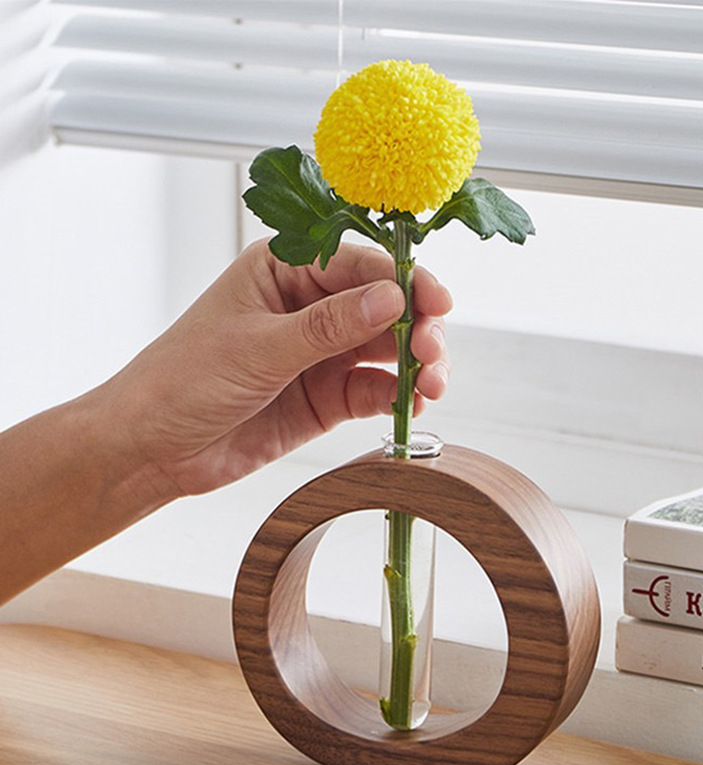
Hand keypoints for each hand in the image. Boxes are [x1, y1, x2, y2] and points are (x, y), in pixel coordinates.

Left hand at [101, 239, 452, 497]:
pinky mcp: (326, 396)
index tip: (435, 304)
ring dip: (416, 364)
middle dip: (417, 326)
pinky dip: (397, 397)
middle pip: (384, 306)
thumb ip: (328, 326)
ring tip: (432, 385)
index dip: (404, 281)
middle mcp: (310, 307)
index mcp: (285, 271)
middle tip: (430, 353)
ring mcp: (321, 353)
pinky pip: (374, 390)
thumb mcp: (258, 347)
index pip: (360, 264)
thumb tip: (393, 299)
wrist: (153, 449)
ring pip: (387, 349)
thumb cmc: (182, 380)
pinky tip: (410, 405)